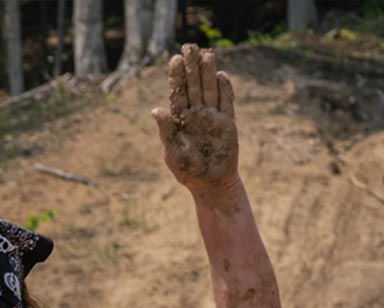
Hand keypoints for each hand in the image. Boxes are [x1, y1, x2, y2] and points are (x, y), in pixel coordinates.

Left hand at [152, 45, 240, 199]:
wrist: (210, 184)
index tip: (174, 59)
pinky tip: (222, 75)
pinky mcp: (228, 123)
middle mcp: (196, 115)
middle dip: (192, 67)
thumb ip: (166, 131)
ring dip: (208, 73)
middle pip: (194, 86)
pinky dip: (225, 89)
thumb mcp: (172, 153)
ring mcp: (212, 117)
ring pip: (210, 90)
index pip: (178, 93)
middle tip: (189, 46)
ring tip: (206, 54)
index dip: (177, 76)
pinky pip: (227, 103)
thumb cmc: (187, 171)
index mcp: (180, 120)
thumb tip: (155, 110)